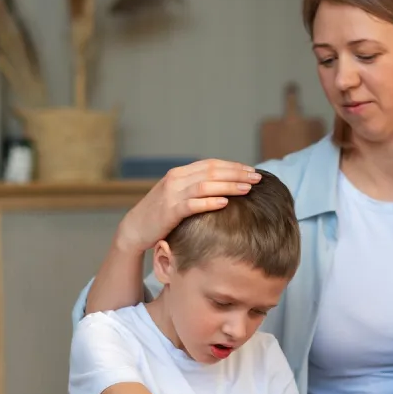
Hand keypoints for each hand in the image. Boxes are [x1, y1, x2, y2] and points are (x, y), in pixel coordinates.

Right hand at [117, 159, 261, 253]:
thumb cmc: (162, 214)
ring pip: (205, 185)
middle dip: (237, 174)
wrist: (135, 228)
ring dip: (228, 186)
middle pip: (212, 171)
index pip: (211, 164)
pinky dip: (210, 202)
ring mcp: (172, 194)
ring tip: (247, 189)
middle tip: (256, 178)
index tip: (252, 170)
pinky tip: (225, 203)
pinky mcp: (169, 211)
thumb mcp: (179, 195)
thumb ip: (197, 188)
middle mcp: (176, 179)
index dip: (233, 166)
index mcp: (180, 173)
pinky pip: (192, 204)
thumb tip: (225, 186)